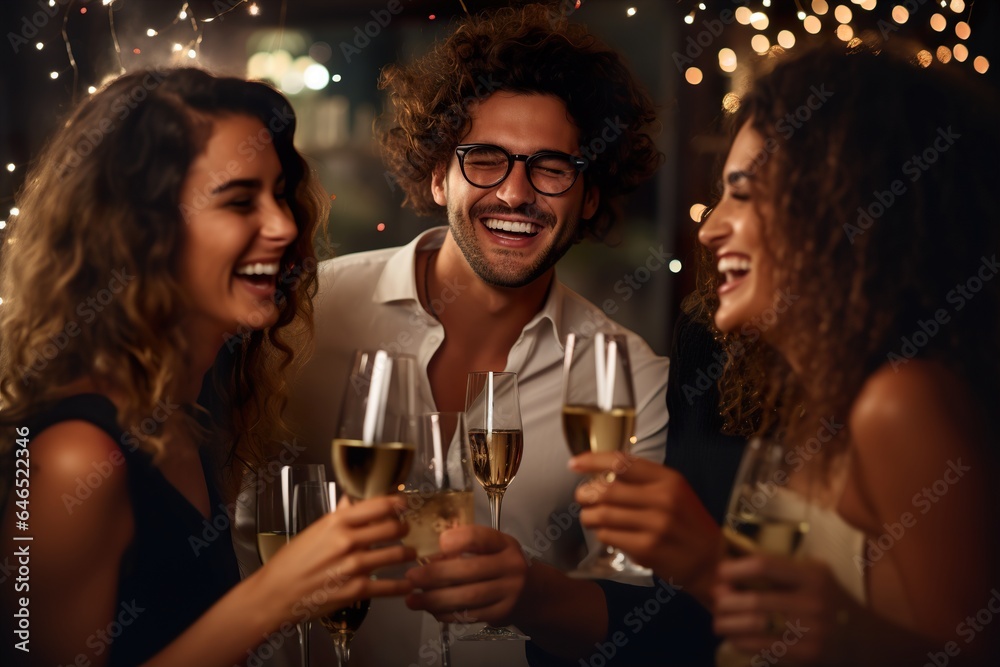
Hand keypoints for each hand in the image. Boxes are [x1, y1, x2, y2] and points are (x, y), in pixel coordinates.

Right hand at [260, 495, 414, 621]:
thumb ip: (338, 516)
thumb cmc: (290, 564)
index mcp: (336, 522)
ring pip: (397, 555)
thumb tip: (351, 501)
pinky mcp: (356, 590)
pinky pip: (390, 586)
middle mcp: (348, 541)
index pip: (379, 505)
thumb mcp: (313, 531)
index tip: (403, 504)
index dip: (397, 503)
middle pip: (393, 528)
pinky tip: (406, 584)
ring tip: (409, 554)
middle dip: (404, 528)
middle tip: (405, 530)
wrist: (275, 594)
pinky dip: (402, 586)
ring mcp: (354, 566)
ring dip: (407, 554)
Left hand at [404, 525, 527, 624]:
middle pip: (469, 571)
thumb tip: (429, 559)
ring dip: (435, 599)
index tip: (438, 544)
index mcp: (505, 543)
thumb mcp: (493, 548)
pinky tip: (431, 610)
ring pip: (468, 597)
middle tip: (411, 578)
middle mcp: (510, 566)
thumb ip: (467, 549)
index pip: (480, 537)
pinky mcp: (502, 614)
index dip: (457, 540)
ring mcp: (509, 593)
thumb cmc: (502, 564)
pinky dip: (447, 614)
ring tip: (413, 600)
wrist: (534, 593)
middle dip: (435, 575)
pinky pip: (470, 615)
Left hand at [570, 452, 721, 604]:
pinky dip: (602, 534)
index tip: (574, 463)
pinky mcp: (647, 549)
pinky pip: (609, 536)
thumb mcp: (675, 493)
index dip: (593, 460)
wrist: (713, 562)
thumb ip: (643, 482)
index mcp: (668, 479)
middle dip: (585, 493)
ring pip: (603, 515)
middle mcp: (663, 499)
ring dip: (589, 516)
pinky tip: (607, 535)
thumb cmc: (688, 524)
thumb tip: (601, 474)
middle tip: (582, 497)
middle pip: (607, 489)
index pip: (622, 462)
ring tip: (590, 518)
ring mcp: (655, 525)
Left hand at [713, 554, 862, 665]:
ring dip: (728, 624)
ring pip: (756, 626)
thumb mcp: (815, 576)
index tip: (721, 572)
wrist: (868, 640)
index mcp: (814, 576)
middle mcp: (813, 602)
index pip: (765, 566)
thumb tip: (730, 573)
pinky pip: (764, 648)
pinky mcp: (807, 655)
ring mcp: (811, 632)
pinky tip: (734, 638)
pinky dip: (742, 642)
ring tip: (718, 622)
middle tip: (715, 600)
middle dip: (726, 601)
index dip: (735, 568)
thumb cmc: (832, 601)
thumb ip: (782, 571)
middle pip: (755, 600)